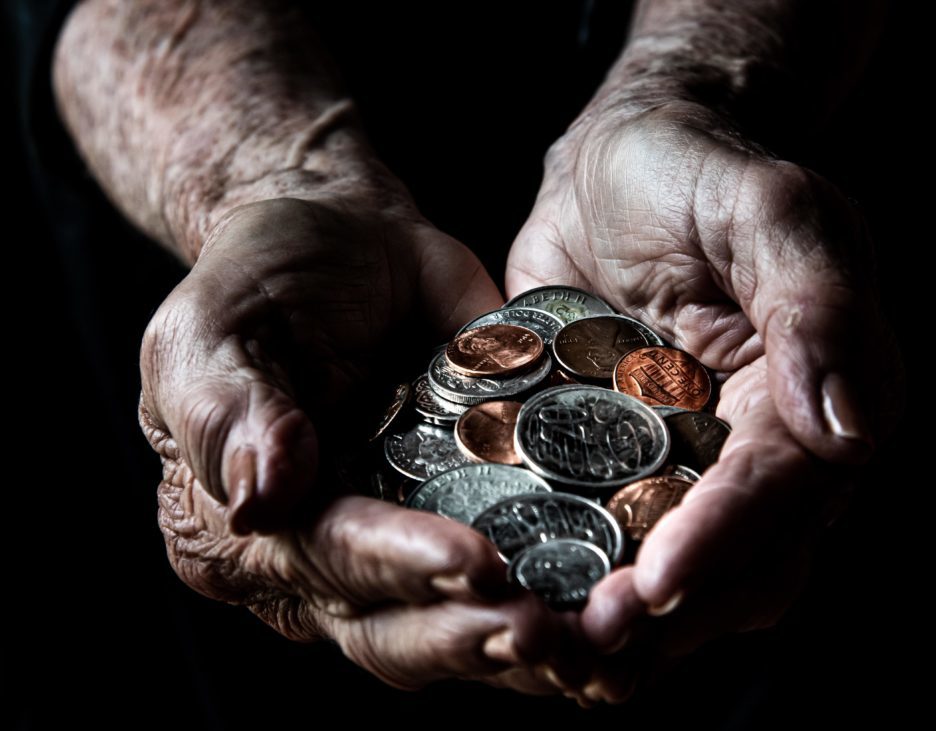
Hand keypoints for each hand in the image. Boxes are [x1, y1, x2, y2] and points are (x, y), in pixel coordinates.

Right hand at [139, 195, 574, 690]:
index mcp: (250, 529)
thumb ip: (230, 417)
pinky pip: (514, 580)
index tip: (473, 566)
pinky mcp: (472, 521)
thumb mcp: (212, 333)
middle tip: (549, 634)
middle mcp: (325, 563)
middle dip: (472, 636)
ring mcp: (403, 550)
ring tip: (597, 645)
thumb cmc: (261, 279)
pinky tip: (620, 624)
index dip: (397, 569)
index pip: (324, 563)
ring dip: (527, 650)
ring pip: (458, 627)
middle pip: (394, 628)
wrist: (343, 237)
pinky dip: (563, 607)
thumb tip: (258, 505)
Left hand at [507, 102, 901, 697]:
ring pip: (672, 571)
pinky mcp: (618, 461)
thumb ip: (816, 305)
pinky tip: (521, 607)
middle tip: (591, 650)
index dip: (722, 542)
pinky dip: (571, 578)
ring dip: (621, 626)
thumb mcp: (770, 210)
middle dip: (669, 613)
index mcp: (818, 400)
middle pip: (736, 563)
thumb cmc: (702, 170)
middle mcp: (760, 450)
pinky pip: (603, 536)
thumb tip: (846, 426)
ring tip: (551, 657)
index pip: (779, 491)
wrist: (623, 159)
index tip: (656, 584)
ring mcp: (686, 464)